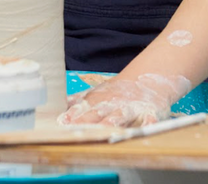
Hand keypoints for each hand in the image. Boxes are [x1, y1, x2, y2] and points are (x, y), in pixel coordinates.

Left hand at [59, 73, 190, 127]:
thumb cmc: (117, 92)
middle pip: (98, 112)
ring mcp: (131, 108)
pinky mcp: (150, 112)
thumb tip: (57, 109)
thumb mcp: (96, 94)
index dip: (73, 115)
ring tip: (107, 128)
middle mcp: (113, 104)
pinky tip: (147, 127)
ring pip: (121, 115)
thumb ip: (77, 103)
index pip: (83, 108)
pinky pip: (150, 119)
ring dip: (113, 121)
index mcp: (98, 100)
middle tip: (77, 127)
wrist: (147, 79)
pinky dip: (149, 124)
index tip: (62, 121)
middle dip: (87, 120)